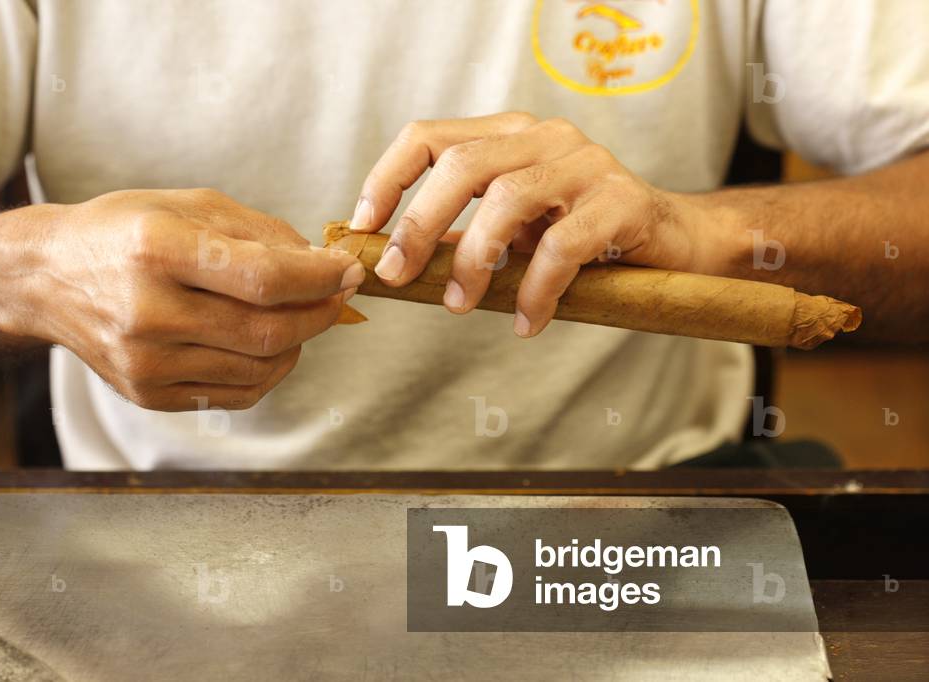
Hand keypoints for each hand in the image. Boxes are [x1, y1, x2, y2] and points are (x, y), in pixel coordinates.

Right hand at [12, 189, 362, 410]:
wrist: (47, 278)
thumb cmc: (122, 232)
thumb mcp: (188, 205)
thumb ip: (260, 232)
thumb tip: (322, 262)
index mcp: (156, 251)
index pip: (263, 278)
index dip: (320, 277)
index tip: (349, 269)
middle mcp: (148, 313)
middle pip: (268, 330)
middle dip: (320, 313)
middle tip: (339, 295)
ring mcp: (146, 363)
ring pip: (260, 368)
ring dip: (300, 342)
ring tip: (303, 314)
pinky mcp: (149, 394)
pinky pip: (237, 393)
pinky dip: (270, 370)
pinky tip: (271, 343)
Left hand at [351, 112, 710, 336]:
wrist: (674, 241)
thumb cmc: (581, 237)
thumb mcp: (514, 227)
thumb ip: (464, 232)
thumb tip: (392, 261)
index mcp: (509, 136)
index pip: (429, 137)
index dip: (387, 179)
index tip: (364, 227)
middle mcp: (545, 139)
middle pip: (463, 166)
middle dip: (419, 225)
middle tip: (397, 276)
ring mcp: (587, 165)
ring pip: (510, 199)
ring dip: (475, 260)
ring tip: (461, 306)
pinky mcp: (622, 201)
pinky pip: (563, 246)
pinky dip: (536, 290)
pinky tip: (528, 322)